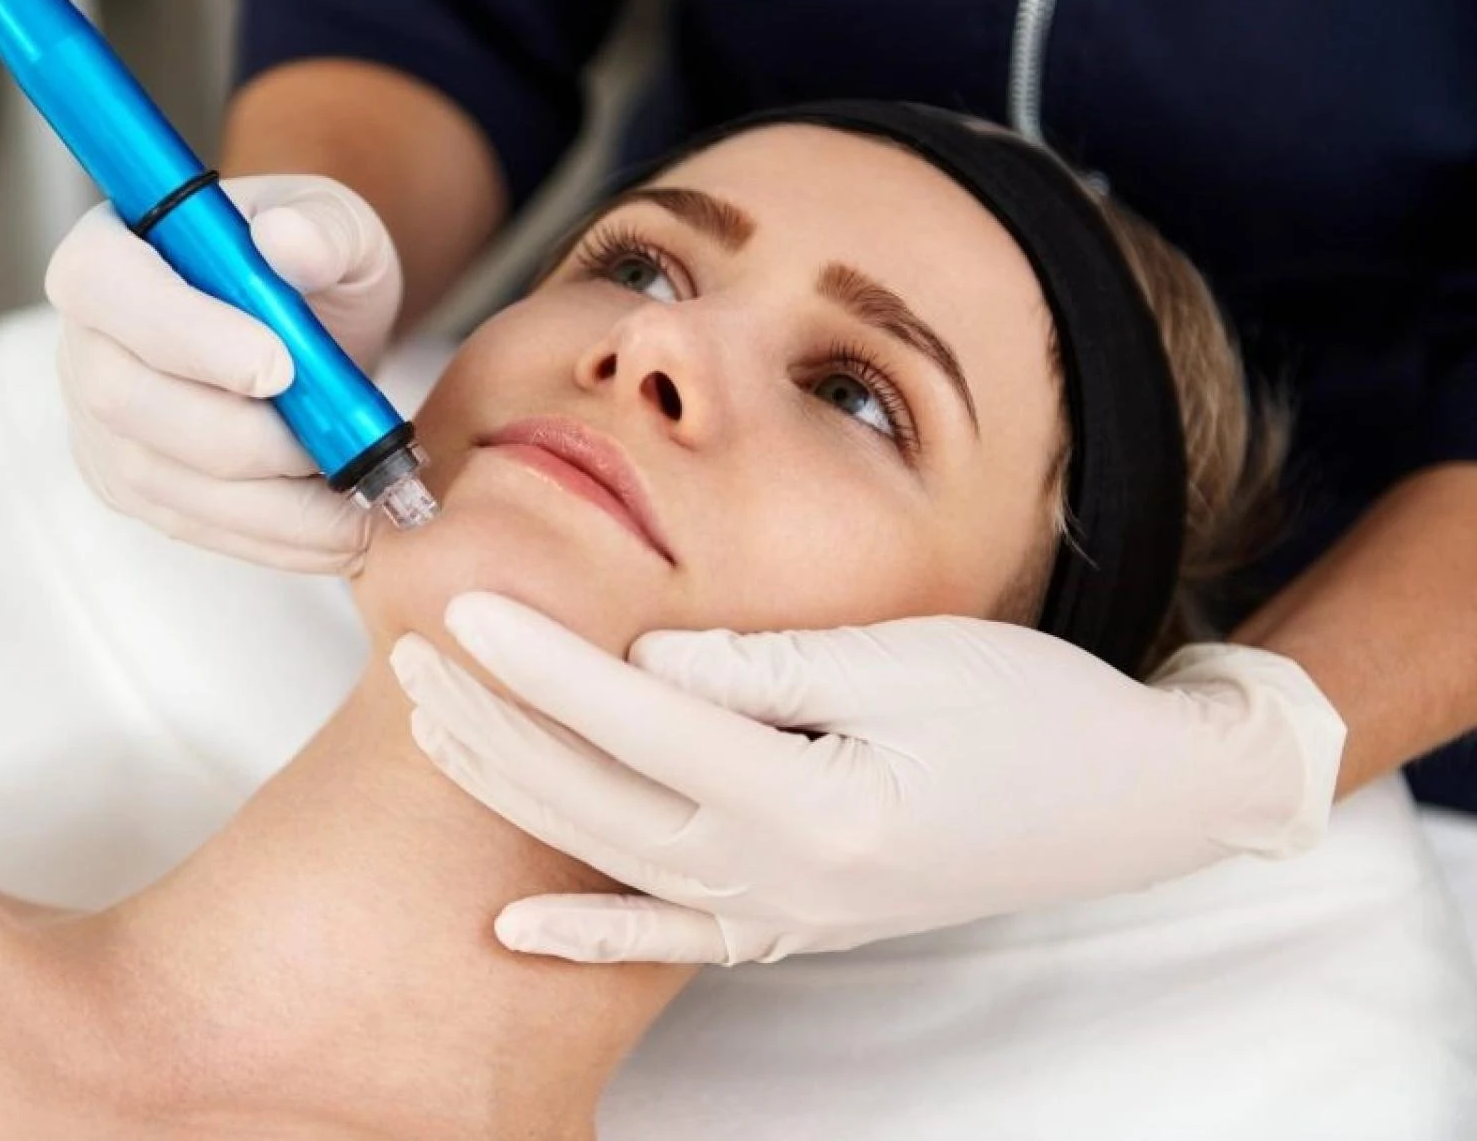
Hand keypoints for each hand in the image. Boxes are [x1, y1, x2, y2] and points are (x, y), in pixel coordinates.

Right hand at [48, 175, 403, 573]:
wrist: (316, 338)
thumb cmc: (311, 270)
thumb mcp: (337, 227)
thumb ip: (321, 227)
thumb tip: (287, 241)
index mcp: (110, 247)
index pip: (102, 283)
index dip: (183, 331)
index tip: (279, 368)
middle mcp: (84, 339)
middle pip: (123, 398)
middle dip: (240, 434)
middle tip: (336, 445)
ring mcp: (97, 423)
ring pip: (158, 477)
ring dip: (267, 502)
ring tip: (358, 498)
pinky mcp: (131, 487)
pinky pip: (189, 525)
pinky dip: (270, 537)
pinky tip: (336, 532)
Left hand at [391, 592, 1346, 964]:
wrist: (1137, 804)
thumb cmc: (1041, 715)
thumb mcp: (914, 660)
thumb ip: (768, 665)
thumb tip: (648, 660)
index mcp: (817, 802)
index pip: (635, 724)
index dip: (539, 664)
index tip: (462, 608)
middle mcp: (788, 878)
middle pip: (598, 800)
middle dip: (495, 729)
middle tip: (413, 659)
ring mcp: (791, 915)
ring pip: (612, 862)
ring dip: (518, 799)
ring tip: (438, 733)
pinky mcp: (801, 924)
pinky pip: (673, 941)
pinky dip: (591, 937)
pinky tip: (518, 930)